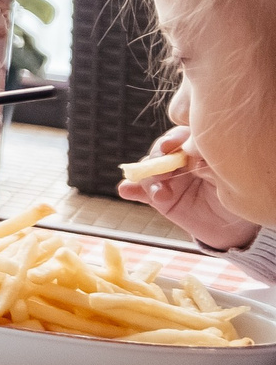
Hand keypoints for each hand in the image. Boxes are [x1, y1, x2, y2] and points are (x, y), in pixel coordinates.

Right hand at [121, 125, 260, 250]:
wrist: (234, 227)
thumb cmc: (237, 196)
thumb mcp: (229, 181)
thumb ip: (211, 169)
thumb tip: (194, 163)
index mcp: (198, 150)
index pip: (182, 137)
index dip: (173, 139)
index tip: (170, 147)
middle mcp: (179, 160)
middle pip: (160, 151)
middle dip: (157, 160)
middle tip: (161, 172)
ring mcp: (166, 178)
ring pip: (148, 171)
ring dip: (148, 180)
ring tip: (160, 195)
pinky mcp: (157, 197)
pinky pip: (139, 190)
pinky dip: (130, 189)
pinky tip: (126, 190)